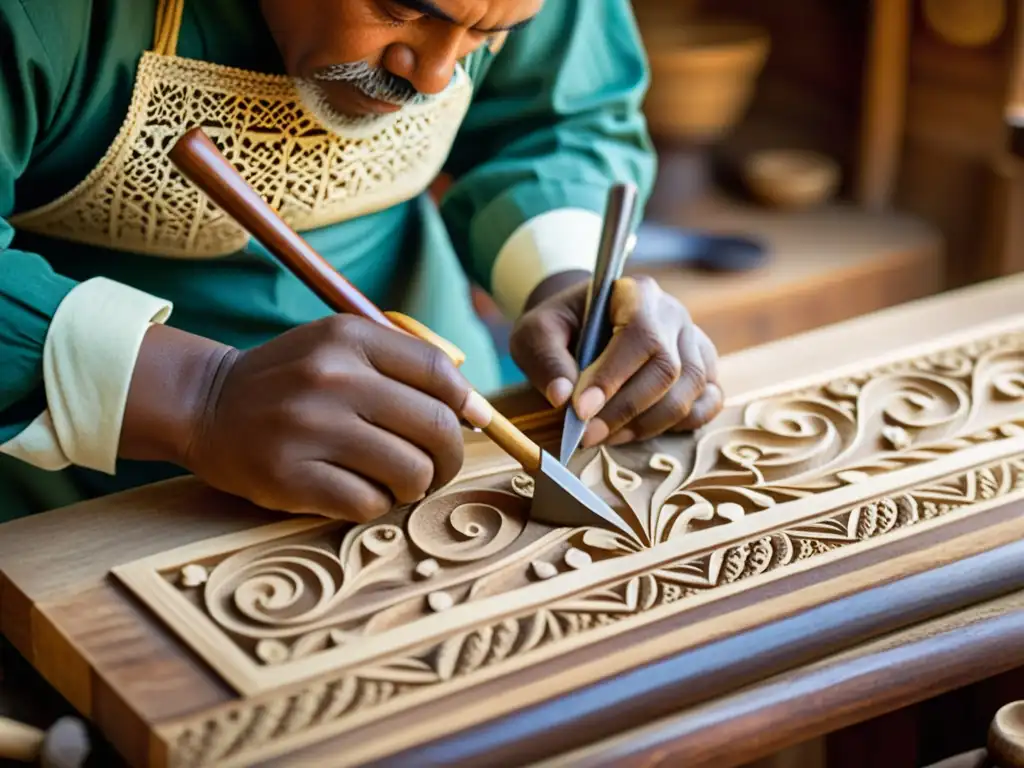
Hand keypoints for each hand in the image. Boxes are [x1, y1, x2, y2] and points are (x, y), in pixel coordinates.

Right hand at [121, 316, 479, 521]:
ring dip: (414, 485)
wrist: (206, 405)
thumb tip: (475, 410)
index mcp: (348, 338)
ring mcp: (309, 428)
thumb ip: (404, 365)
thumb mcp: (340, 347)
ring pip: (411, 472)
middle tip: (437, 466)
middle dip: (449, 457)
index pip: (439, 373)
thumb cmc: (293, 380)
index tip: (469, 423)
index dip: (467, 404)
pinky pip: (370, 504)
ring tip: (394, 479)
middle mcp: (330, 378)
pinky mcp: (290, 476)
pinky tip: (356, 490)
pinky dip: (375, 504)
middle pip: (435, 427)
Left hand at [509, 272, 723, 446]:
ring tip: (606, 436)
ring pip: (690, 389)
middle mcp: (673, 314)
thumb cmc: (560, 327)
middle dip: (626, 409)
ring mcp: (693, 341)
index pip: (637, 336)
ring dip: (648, 423)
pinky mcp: (702, 369)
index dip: (612, 377)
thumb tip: (562, 398)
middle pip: (668, 368)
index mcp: (636, 293)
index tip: (580, 411)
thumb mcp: (536, 333)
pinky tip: (639, 431)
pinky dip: (681, 424)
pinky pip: (708, 402)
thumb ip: (546, 360)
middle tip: (588, 435)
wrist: (583, 325)